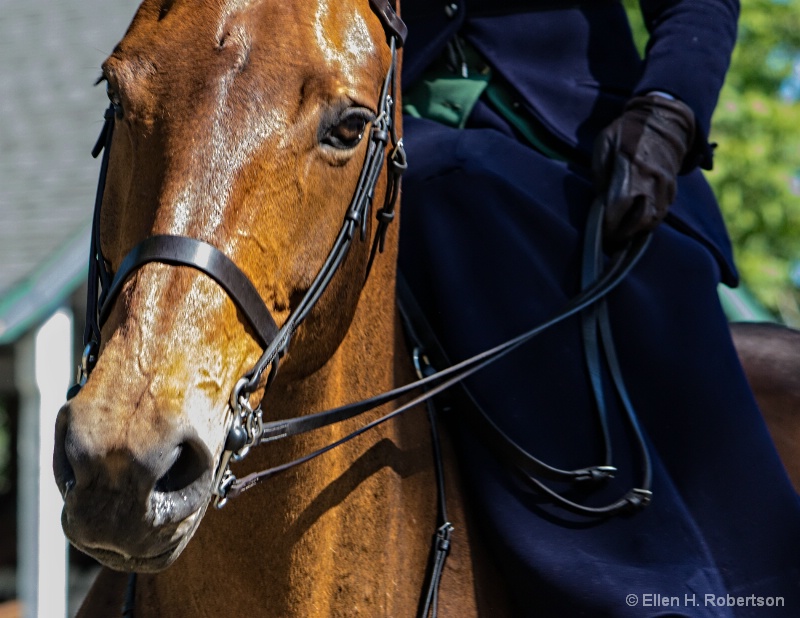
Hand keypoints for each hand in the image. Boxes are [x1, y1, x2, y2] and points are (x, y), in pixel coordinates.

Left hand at [592, 94, 695, 245]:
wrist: (664, 120)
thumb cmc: (626, 131)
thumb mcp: (605, 144)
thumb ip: (601, 173)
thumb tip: (599, 200)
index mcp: (633, 168)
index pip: (620, 207)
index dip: (609, 224)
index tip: (601, 232)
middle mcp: (652, 180)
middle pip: (640, 221)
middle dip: (623, 235)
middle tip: (609, 240)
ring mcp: (666, 186)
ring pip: (653, 221)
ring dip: (637, 231)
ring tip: (621, 234)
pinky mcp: (673, 189)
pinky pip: (661, 213)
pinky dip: (648, 222)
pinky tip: (635, 223)